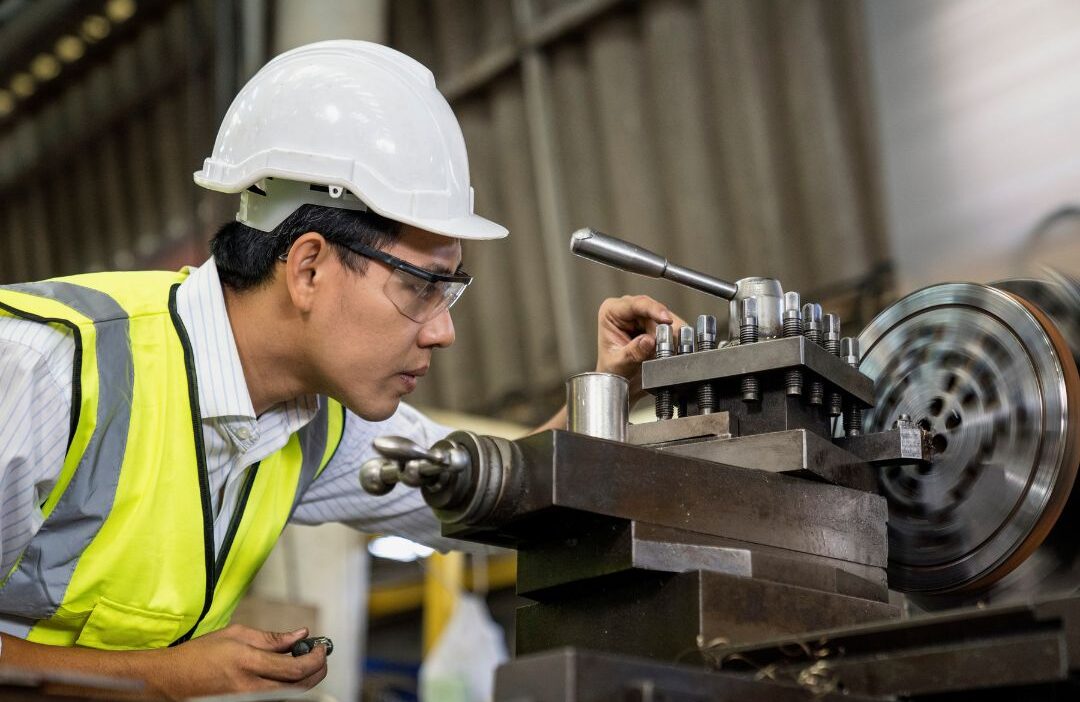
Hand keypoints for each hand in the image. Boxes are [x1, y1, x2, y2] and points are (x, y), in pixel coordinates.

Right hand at [149, 624, 326, 699]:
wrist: (171, 680)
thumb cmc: (200, 655)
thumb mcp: (236, 635)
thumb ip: (272, 637)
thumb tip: (300, 634)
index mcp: (248, 663)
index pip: (296, 668)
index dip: (316, 658)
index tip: (321, 648)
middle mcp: (250, 687)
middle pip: (299, 687)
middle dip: (318, 671)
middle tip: (320, 657)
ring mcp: (246, 701)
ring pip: (290, 695)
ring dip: (304, 679)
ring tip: (303, 663)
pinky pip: (275, 698)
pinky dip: (287, 687)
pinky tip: (286, 675)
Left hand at [595, 295, 686, 398]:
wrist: (619, 383)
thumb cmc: (612, 370)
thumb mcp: (619, 363)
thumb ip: (633, 352)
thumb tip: (648, 341)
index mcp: (611, 312)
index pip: (636, 304)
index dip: (654, 310)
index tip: (666, 320)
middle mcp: (627, 310)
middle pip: (655, 312)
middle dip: (663, 330)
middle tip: (664, 348)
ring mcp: (643, 316)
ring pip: (666, 319)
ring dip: (669, 336)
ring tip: (660, 353)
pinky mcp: (656, 324)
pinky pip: (672, 327)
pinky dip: (673, 340)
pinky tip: (666, 350)